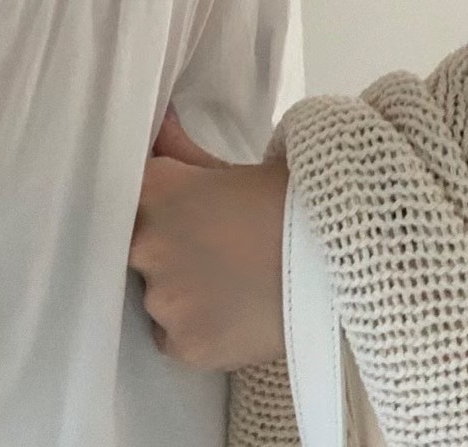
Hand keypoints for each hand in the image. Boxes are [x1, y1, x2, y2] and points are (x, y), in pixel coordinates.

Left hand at [128, 103, 289, 371]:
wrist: (339, 255)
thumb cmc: (286, 200)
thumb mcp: (230, 167)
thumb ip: (181, 151)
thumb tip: (160, 123)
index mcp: (154, 191)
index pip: (127, 197)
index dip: (149, 206)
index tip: (173, 214)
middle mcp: (146, 243)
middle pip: (136, 248)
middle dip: (164, 248)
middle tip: (207, 247)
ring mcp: (164, 299)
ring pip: (155, 295)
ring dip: (179, 290)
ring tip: (226, 281)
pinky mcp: (184, 345)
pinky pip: (172, 337)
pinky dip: (194, 328)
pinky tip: (228, 312)